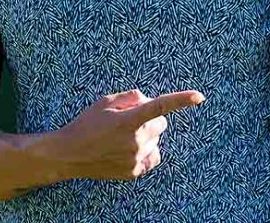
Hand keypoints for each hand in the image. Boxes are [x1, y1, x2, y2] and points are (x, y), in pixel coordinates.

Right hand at [54, 88, 205, 180]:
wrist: (70, 154)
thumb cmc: (87, 124)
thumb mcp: (105, 102)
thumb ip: (131, 97)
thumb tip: (148, 101)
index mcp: (128, 120)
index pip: (160, 106)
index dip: (181, 100)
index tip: (199, 97)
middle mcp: (135, 140)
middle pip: (161, 124)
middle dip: (151, 119)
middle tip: (130, 120)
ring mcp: (136, 158)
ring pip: (156, 140)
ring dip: (146, 135)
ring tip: (122, 137)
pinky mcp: (134, 171)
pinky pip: (153, 156)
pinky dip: (146, 151)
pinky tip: (129, 149)